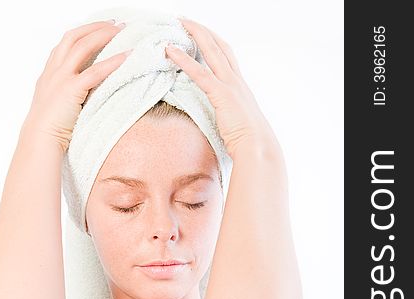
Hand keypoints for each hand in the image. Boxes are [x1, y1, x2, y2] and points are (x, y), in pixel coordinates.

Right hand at [22, 20, 131, 152]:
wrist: (39, 140)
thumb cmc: (50, 130)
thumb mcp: (57, 105)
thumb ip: (69, 94)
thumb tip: (88, 93)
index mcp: (50, 73)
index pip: (66, 42)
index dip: (84, 32)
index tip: (100, 28)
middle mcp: (54, 71)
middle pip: (75, 37)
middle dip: (96, 27)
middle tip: (116, 24)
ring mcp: (61, 78)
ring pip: (83, 47)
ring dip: (104, 36)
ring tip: (122, 32)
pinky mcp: (71, 90)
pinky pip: (95, 72)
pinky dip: (112, 62)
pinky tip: (126, 57)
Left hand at [165, 18, 278, 157]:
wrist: (258, 148)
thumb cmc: (251, 144)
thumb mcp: (240, 126)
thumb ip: (231, 119)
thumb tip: (226, 125)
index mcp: (241, 88)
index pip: (227, 56)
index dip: (214, 42)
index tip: (201, 34)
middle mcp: (237, 81)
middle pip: (219, 46)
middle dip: (202, 30)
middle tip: (186, 20)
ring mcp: (230, 86)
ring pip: (211, 50)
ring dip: (194, 34)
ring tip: (178, 23)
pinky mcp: (221, 95)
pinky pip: (199, 73)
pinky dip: (183, 59)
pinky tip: (170, 51)